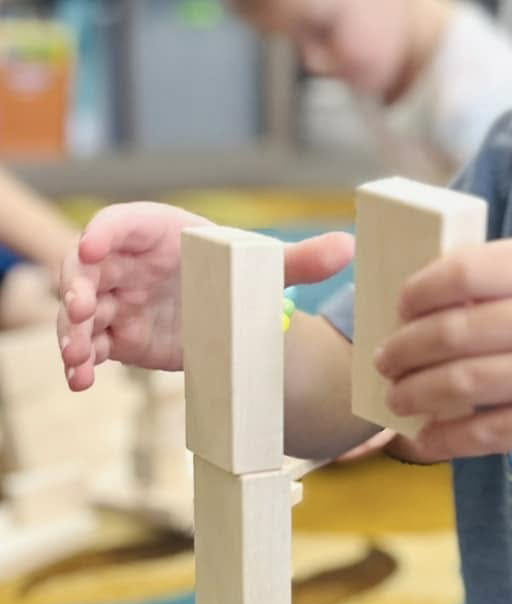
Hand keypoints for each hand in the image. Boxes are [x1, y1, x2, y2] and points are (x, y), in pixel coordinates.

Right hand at [59, 201, 354, 390]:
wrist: (229, 315)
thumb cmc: (237, 274)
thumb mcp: (268, 269)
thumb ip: (302, 259)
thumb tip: (349, 247)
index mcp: (159, 232)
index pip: (122, 222)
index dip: (102, 233)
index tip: (92, 250)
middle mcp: (129, 262)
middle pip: (87, 267)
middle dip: (77, 287)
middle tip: (81, 309)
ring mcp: (118, 299)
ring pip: (81, 311)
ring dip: (71, 332)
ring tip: (78, 357)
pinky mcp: (117, 336)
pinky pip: (90, 345)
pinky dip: (81, 363)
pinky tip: (82, 380)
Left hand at [372, 236, 511, 463]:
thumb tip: (447, 295)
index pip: (463, 271)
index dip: (417, 290)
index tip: (400, 305)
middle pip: (451, 331)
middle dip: (402, 348)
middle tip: (383, 359)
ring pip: (459, 384)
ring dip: (414, 394)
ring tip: (396, 399)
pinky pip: (486, 434)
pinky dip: (445, 439)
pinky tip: (424, 442)